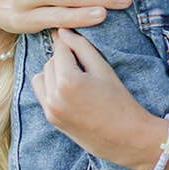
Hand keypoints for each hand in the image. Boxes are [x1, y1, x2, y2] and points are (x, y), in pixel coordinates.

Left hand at [31, 29, 168, 169]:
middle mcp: (53, 96)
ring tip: (76, 77)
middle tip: (83, 62)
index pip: (60, 50)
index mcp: (67, 81)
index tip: (72, 36)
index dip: (68, 42)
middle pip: (49, 63)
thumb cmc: (120, 101)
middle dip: (62, 59)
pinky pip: (42, 94)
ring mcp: (50, 110)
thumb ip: (81, 47)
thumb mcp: (103, 69)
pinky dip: (51, 87)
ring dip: (54, 73)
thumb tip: (62, 31)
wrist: (127, 138)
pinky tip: (71, 91)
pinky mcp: (51, 120)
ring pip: (41, 78)